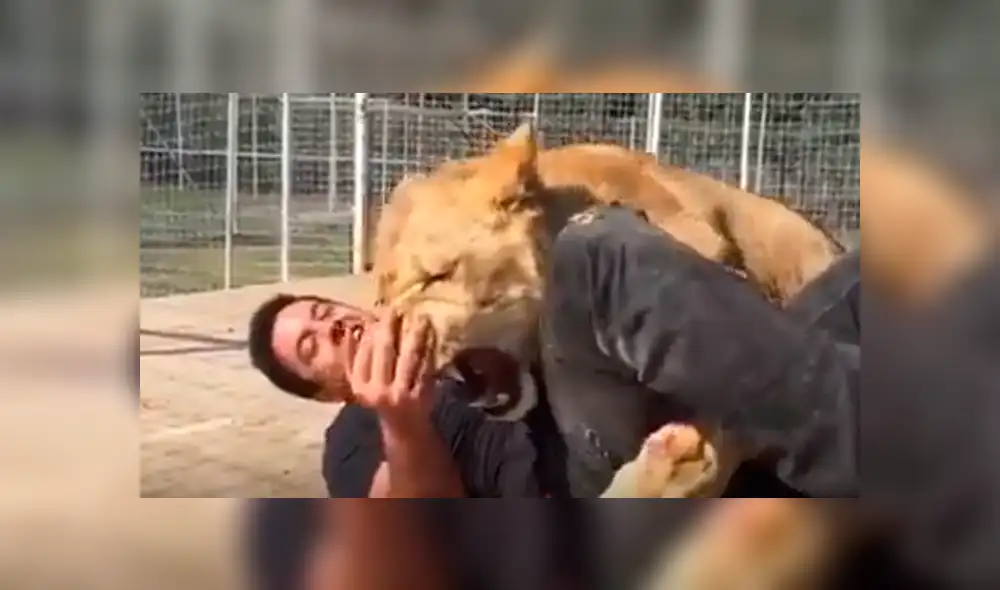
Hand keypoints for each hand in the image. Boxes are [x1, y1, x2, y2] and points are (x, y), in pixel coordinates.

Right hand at [347, 309, 437, 427]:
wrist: (404, 427)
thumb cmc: (381, 398)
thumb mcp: (362, 383)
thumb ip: (355, 359)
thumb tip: (352, 329)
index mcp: (360, 386)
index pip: (364, 351)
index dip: (373, 330)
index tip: (380, 312)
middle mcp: (378, 391)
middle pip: (385, 350)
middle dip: (391, 326)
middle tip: (397, 307)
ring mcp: (401, 393)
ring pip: (408, 355)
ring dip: (415, 333)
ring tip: (420, 316)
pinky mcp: (421, 395)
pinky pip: (425, 365)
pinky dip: (429, 348)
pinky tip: (432, 334)